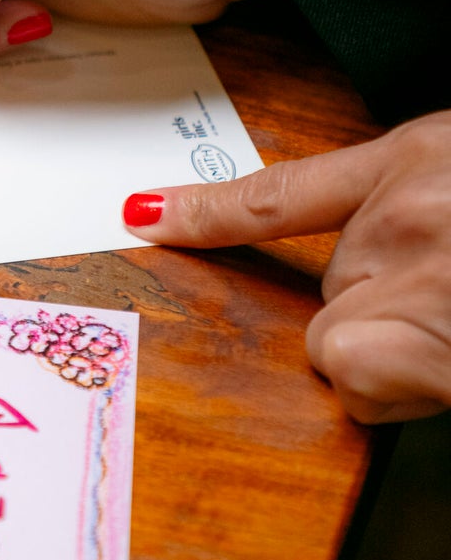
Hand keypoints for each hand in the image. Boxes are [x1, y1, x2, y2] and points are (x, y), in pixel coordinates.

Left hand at [122, 115, 450, 423]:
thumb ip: (404, 199)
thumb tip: (350, 248)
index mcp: (413, 165)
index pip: (280, 194)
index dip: (205, 211)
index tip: (141, 216)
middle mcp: (404, 222)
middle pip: (324, 300)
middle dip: (372, 313)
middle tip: (441, 302)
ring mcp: (421, 289)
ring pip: (339, 356)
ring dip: (393, 363)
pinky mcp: (435, 357)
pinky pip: (370, 394)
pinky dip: (409, 393)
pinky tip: (450, 362)